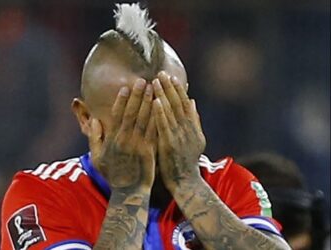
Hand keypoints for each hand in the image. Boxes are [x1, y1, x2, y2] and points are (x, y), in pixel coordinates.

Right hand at [90, 79, 155, 190]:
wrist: (130, 192)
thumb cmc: (113, 174)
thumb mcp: (97, 157)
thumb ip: (94, 138)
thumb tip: (94, 120)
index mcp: (113, 140)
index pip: (118, 115)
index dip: (122, 100)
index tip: (126, 87)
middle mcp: (127, 140)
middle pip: (133, 114)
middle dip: (138, 96)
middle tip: (143, 80)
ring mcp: (140, 145)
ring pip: (146, 120)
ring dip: (150, 103)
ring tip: (154, 88)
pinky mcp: (151, 150)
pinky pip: (155, 131)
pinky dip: (159, 118)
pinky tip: (163, 107)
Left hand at [152, 72, 205, 192]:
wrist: (186, 181)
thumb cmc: (187, 161)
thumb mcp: (196, 139)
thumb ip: (194, 120)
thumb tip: (192, 101)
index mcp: (192, 126)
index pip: (185, 104)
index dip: (178, 90)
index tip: (172, 77)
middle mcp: (187, 129)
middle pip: (178, 104)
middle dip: (169, 87)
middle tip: (161, 73)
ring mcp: (179, 136)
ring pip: (171, 111)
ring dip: (164, 95)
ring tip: (156, 81)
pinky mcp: (169, 144)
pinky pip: (164, 125)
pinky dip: (160, 112)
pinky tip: (155, 101)